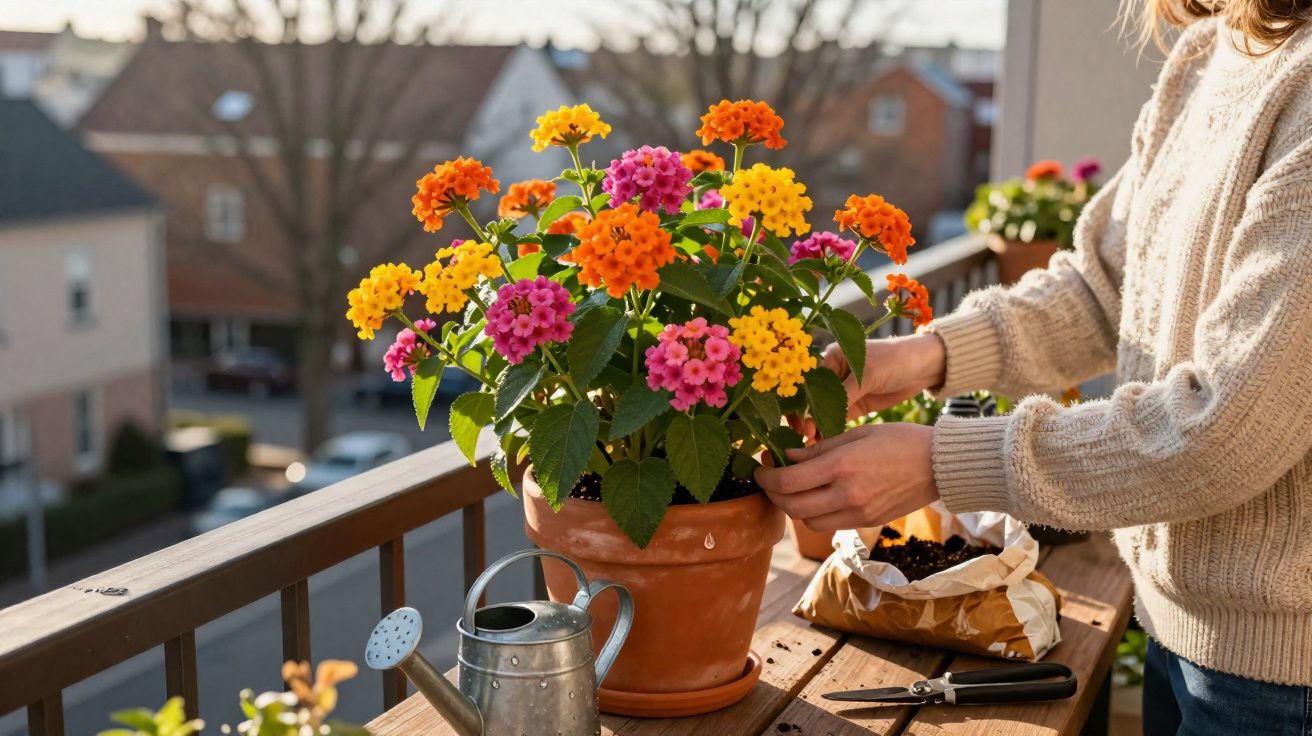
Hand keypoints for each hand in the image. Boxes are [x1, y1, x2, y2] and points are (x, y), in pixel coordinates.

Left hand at [754, 423, 938, 531]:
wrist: (939, 465)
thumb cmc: (900, 440)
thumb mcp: (858, 434)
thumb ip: (820, 449)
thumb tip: (789, 457)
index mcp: (842, 466)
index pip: (788, 481)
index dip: (767, 477)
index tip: (761, 468)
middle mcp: (846, 493)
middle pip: (792, 507)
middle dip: (773, 495)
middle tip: (769, 480)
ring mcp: (857, 512)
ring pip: (808, 521)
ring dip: (794, 507)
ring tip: (793, 489)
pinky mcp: (866, 522)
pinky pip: (829, 524)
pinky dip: (816, 513)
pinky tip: (817, 496)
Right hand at [793, 334, 944, 442]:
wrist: (924, 367)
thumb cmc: (894, 360)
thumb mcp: (866, 375)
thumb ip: (842, 395)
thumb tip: (817, 418)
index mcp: (831, 358)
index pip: (807, 382)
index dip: (799, 402)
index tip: (799, 422)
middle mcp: (833, 374)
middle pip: (811, 398)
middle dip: (805, 417)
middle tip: (804, 436)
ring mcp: (844, 391)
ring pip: (822, 412)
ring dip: (816, 426)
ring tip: (811, 444)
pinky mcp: (856, 405)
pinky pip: (837, 419)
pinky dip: (830, 431)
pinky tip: (824, 444)